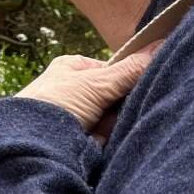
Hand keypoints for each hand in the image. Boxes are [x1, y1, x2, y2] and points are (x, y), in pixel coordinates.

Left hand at [14, 40, 163, 142]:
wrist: (33, 145)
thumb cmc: (56, 103)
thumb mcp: (96, 82)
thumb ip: (128, 71)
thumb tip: (160, 49)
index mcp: (73, 69)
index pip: (111, 70)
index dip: (127, 78)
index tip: (139, 84)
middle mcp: (75, 92)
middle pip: (114, 97)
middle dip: (121, 105)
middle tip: (125, 109)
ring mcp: (78, 119)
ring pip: (112, 120)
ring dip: (116, 125)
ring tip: (110, 128)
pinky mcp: (81, 143)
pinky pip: (106, 140)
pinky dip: (110, 141)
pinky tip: (109, 142)